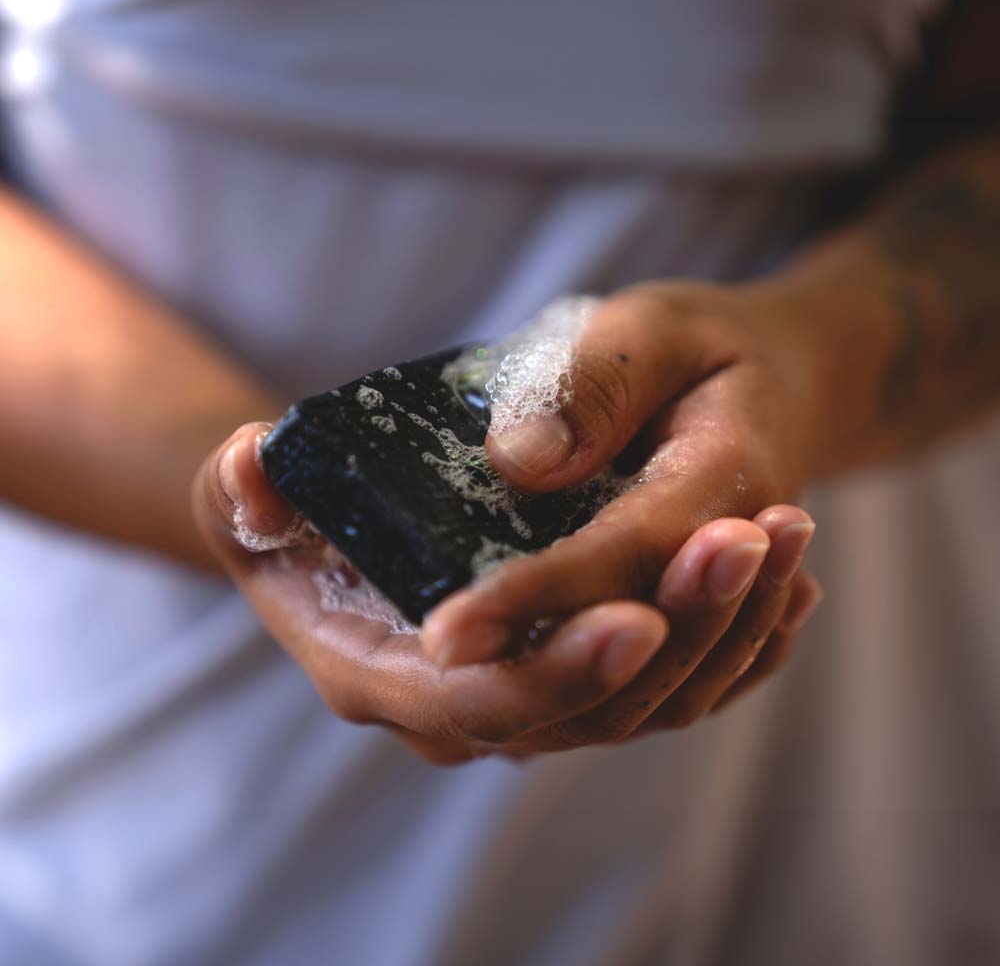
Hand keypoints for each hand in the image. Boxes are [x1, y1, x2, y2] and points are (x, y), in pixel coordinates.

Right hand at [192, 421, 819, 763]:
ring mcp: (529, 691)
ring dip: (725, 626)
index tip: (632, 618)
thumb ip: (245, 484)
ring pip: (648, 702)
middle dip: (672, 640)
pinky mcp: (579, 670)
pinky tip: (787, 579)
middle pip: (584, 712)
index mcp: (379, 669)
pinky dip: (740, 644)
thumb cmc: (308, 492)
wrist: (358, 510)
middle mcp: (461, 705)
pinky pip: (676, 687)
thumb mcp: (256, 478)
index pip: (474, 705)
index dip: (551, 673)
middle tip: (740, 543)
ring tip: (784, 534)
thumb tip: (264, 466)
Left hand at [423, 280, 816, 670]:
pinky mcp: (692, 618)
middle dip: (539, 669)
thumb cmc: (702, 348)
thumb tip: (518, 461)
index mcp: (726, 475)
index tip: (446, 633)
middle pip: (640, 647)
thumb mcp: (650, 329)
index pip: (623, 554)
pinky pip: (663, 687)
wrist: (778, 388)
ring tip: (465, 668)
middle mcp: (730, 558)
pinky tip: (527, 685)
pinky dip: (598, 695)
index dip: (532, 598)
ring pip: (652, 690)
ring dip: (563, 695)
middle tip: (442, 661)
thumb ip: (595, 385)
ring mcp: (717, 602)